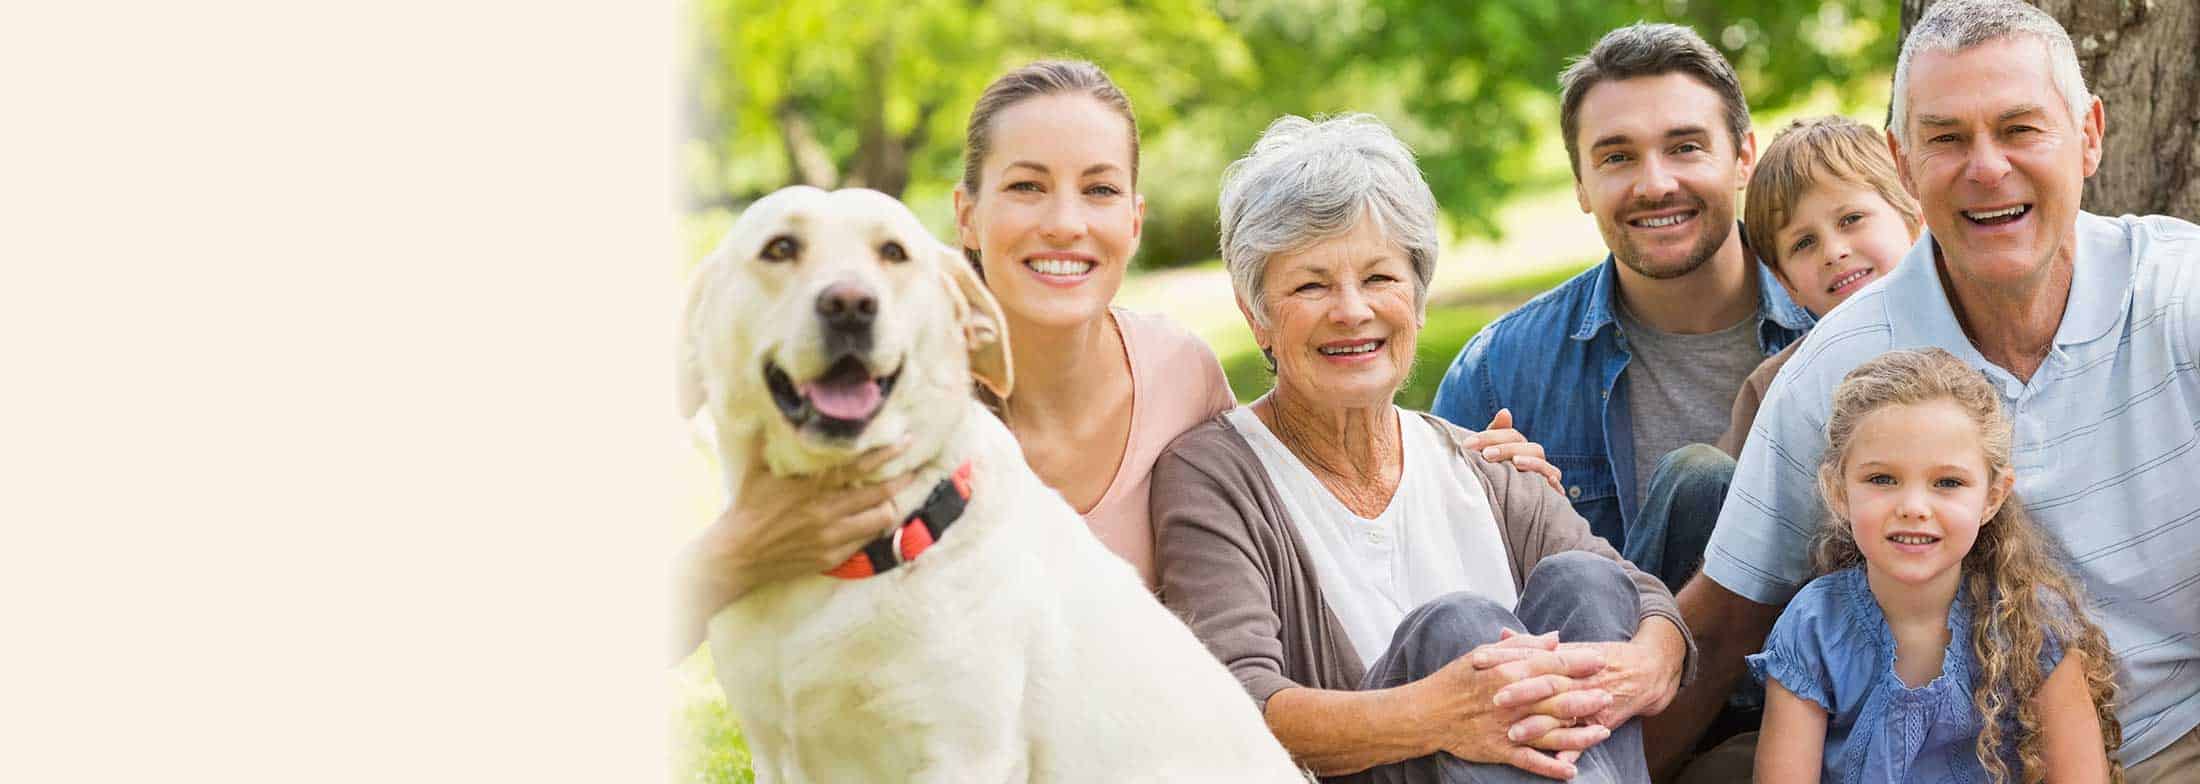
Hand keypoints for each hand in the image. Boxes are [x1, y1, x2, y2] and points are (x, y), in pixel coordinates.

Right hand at [672, 437, 915, 653]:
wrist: (738, 554)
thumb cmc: (747, 507)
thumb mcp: (758, 469)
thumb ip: (774, 442)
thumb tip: (784, 413)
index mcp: (810, 486)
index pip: (858, 466)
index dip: (886, 453)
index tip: (905, 442)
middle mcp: (825, 512)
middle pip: (879, 494)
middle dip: (901, 480)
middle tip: (913, 469)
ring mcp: (831, 537)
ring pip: (879, 520)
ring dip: (891, 507)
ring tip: (896, 497)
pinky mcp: (831, 557)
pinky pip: (865, 541)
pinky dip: (873, 528)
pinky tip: (874, 520)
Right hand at [1413, 636, 1613, 779]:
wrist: (1426, 713)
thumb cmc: (1455, 680)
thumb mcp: (1484, 653)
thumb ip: (1522, 645)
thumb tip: (1555, 638)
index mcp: (1508, 672)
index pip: (1552, 666)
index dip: (1579, 663)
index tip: (1601, 661)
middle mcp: (1512, 700)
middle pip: (1558, 698)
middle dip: (1588, 697)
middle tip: (1610, 695)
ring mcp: (1507, 727)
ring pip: (1551, 732)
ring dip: (1580, 734)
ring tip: (1603, 733)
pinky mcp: (1500, 750)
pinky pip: (1530, 761)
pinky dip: (1551, 767)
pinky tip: (1571, 771)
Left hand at [1464, 409, 1561, 493]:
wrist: (1509, 516)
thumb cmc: (1497, 483)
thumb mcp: (1489, 461)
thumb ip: (1493, 438)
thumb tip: (1505, 411)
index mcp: (1520, 449)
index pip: (1510, 435)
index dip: (1489, 437)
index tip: (1467, 444)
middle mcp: (1536, 461)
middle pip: (1529, 448)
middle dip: (1507, 448)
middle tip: (1486, 454)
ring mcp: (1546, 478)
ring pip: (1544, 466)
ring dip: (1531, 462)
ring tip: (1515, 462)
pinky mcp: (1553, 497)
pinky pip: (1557, 489)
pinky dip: (1554, 484)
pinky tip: (1548, 482)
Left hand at [1486, 624, 1684, 744]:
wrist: (1645, 670)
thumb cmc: (1598, 657)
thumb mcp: (1568, 646)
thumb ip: (1532, 644)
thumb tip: (1501, 634)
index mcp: (1566, 657)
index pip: (1531, 656)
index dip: (1505, 659)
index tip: (1479, 661)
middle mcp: (1577, 679)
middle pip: (1546, 685)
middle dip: (1520, 693)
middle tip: (1493, 700)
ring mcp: (1590, 701)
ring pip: (1562, 715)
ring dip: (1539, 727)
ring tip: (1513, 735)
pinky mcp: (1602, 720)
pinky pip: (1586, 738)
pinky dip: (1574, 750)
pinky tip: (1558, 763)